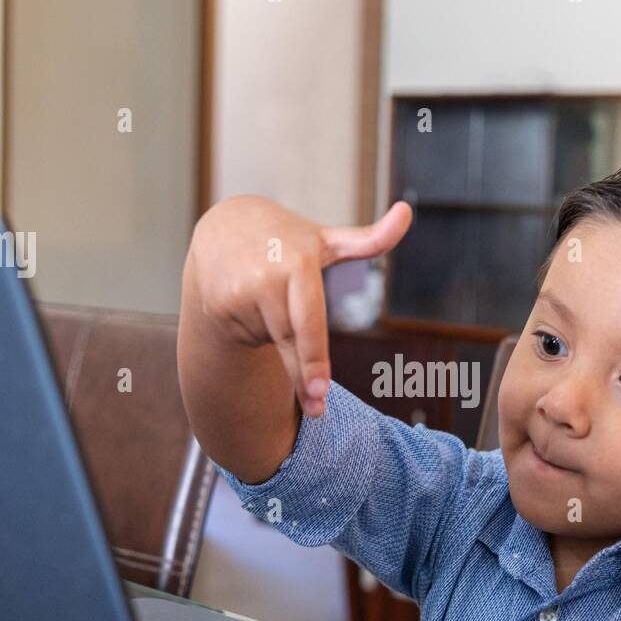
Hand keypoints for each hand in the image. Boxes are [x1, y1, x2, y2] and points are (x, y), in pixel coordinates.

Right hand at [185, 195, 412, 416]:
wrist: (225, 227)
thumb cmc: (287, 240)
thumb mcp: (326, 240)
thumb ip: (369, 240)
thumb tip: (406, 210)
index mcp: (299, 263)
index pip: (309, 321)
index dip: (314, 359)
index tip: (321, 390)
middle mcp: (265, 277)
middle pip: (290, 340)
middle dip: (304, 379)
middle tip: (318, 410)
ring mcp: (237, 292)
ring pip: (269, 338)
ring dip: (275, 334)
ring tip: (269, 302)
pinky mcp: (214, 303)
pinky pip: (247, 335)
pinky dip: (254, 331)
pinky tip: (248, 307)